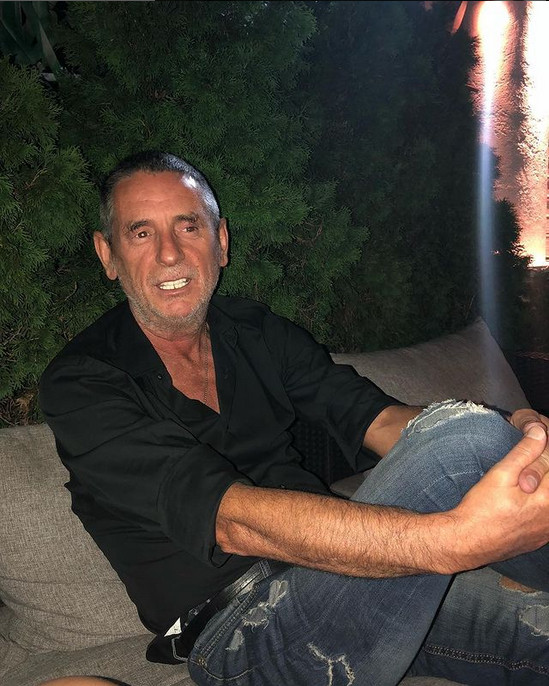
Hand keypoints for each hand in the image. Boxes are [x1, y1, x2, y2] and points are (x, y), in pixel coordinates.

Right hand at [449, 424, 548, 570]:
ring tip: (521, 476)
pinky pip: (546, 513)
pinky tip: (525, 494)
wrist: (468, 542)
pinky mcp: (541, 536)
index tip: (536, 432)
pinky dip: (540, 499)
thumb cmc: (481, 510)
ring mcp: (548, 528)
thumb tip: (540, 432)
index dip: (543, 443)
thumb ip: (525, 452)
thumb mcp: (501, 474)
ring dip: (540, 480)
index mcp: (548, 497)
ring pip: (548, 494)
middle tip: (528, 451)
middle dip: (541, 462)